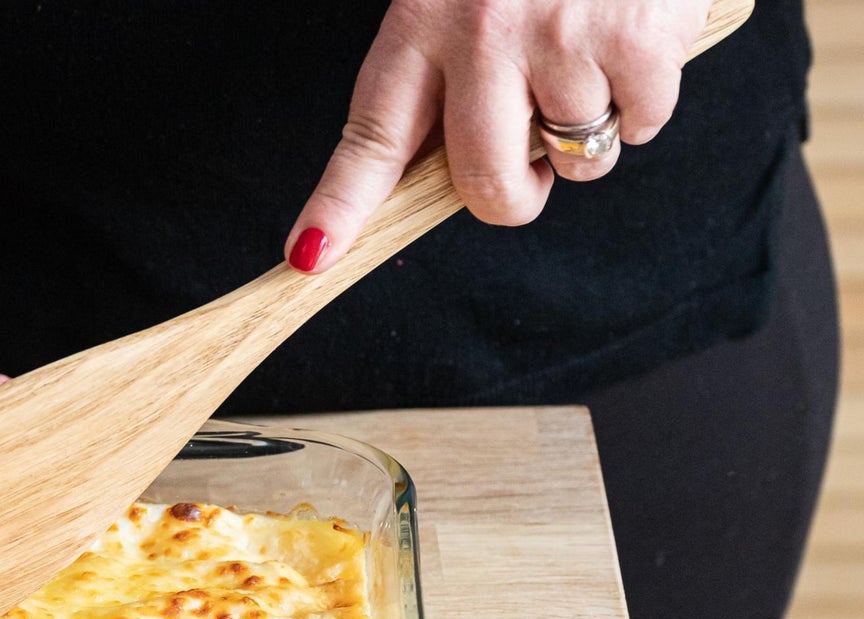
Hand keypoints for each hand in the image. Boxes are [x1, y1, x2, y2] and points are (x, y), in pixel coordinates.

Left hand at [286, 0, 708, 270]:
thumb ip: (443, 74)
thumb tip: (437, 174)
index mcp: (422, 20)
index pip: (371, 136)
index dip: (341, 205)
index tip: (313, 254)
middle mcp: (481, 33)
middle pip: (482, 182)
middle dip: (512, 197)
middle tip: (528, 171)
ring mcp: (560, 37)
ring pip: (574, 159)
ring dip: (589, 132)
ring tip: (590, 59)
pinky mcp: (636, 38)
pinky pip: (641, 126)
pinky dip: (645, 103)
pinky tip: (634, 45)